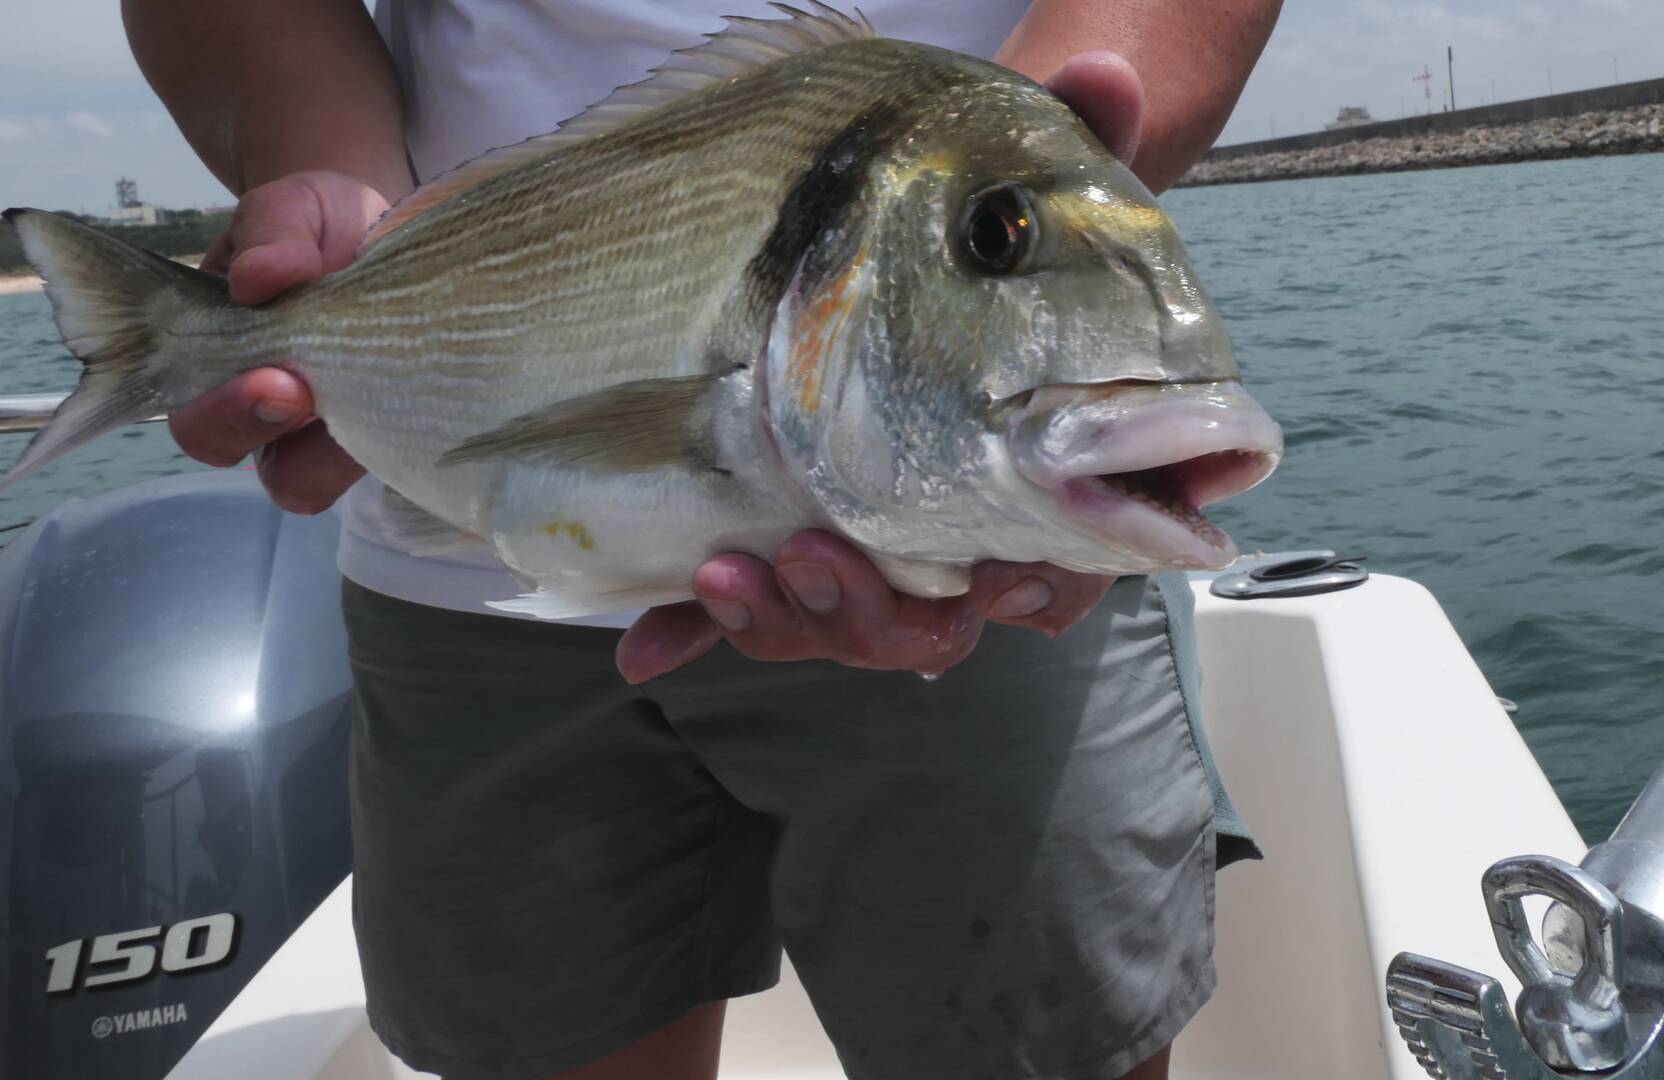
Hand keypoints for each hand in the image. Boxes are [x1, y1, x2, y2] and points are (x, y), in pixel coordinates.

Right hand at [167, 170, 388, 512]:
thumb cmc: (319, 227)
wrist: (384, 230)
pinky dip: (405, 439)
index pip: (201, 424)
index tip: (274, 377)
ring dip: (338, 451)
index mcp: (225, 370)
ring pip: (318, 480)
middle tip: (302, 390)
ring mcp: (335, 432)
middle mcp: (272, 418)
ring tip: (374, 393)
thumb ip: (271, 232)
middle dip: (271, 431)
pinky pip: (392, 463)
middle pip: (258, 467)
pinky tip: (426, 396)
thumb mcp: (291, 209)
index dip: (226, 414)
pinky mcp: (394, 433)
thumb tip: (256, 276)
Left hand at [614, 55, 1144, 683]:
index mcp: (1037, 485)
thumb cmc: (991, 234)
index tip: (993, 585)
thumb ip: (1083, 143)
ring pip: (836, 627)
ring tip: (729, 572)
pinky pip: (746, 605)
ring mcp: (863, 545)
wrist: (918, 250)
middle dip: (869, 612)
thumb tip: (1108, 75)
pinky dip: (695, 628)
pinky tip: (644, 648)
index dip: (1029, 594)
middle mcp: (950, 535)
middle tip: (816, 556)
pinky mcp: (783, 535)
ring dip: (783, 619)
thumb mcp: (1035, 188)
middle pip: (929, 626)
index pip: (1056, 576)